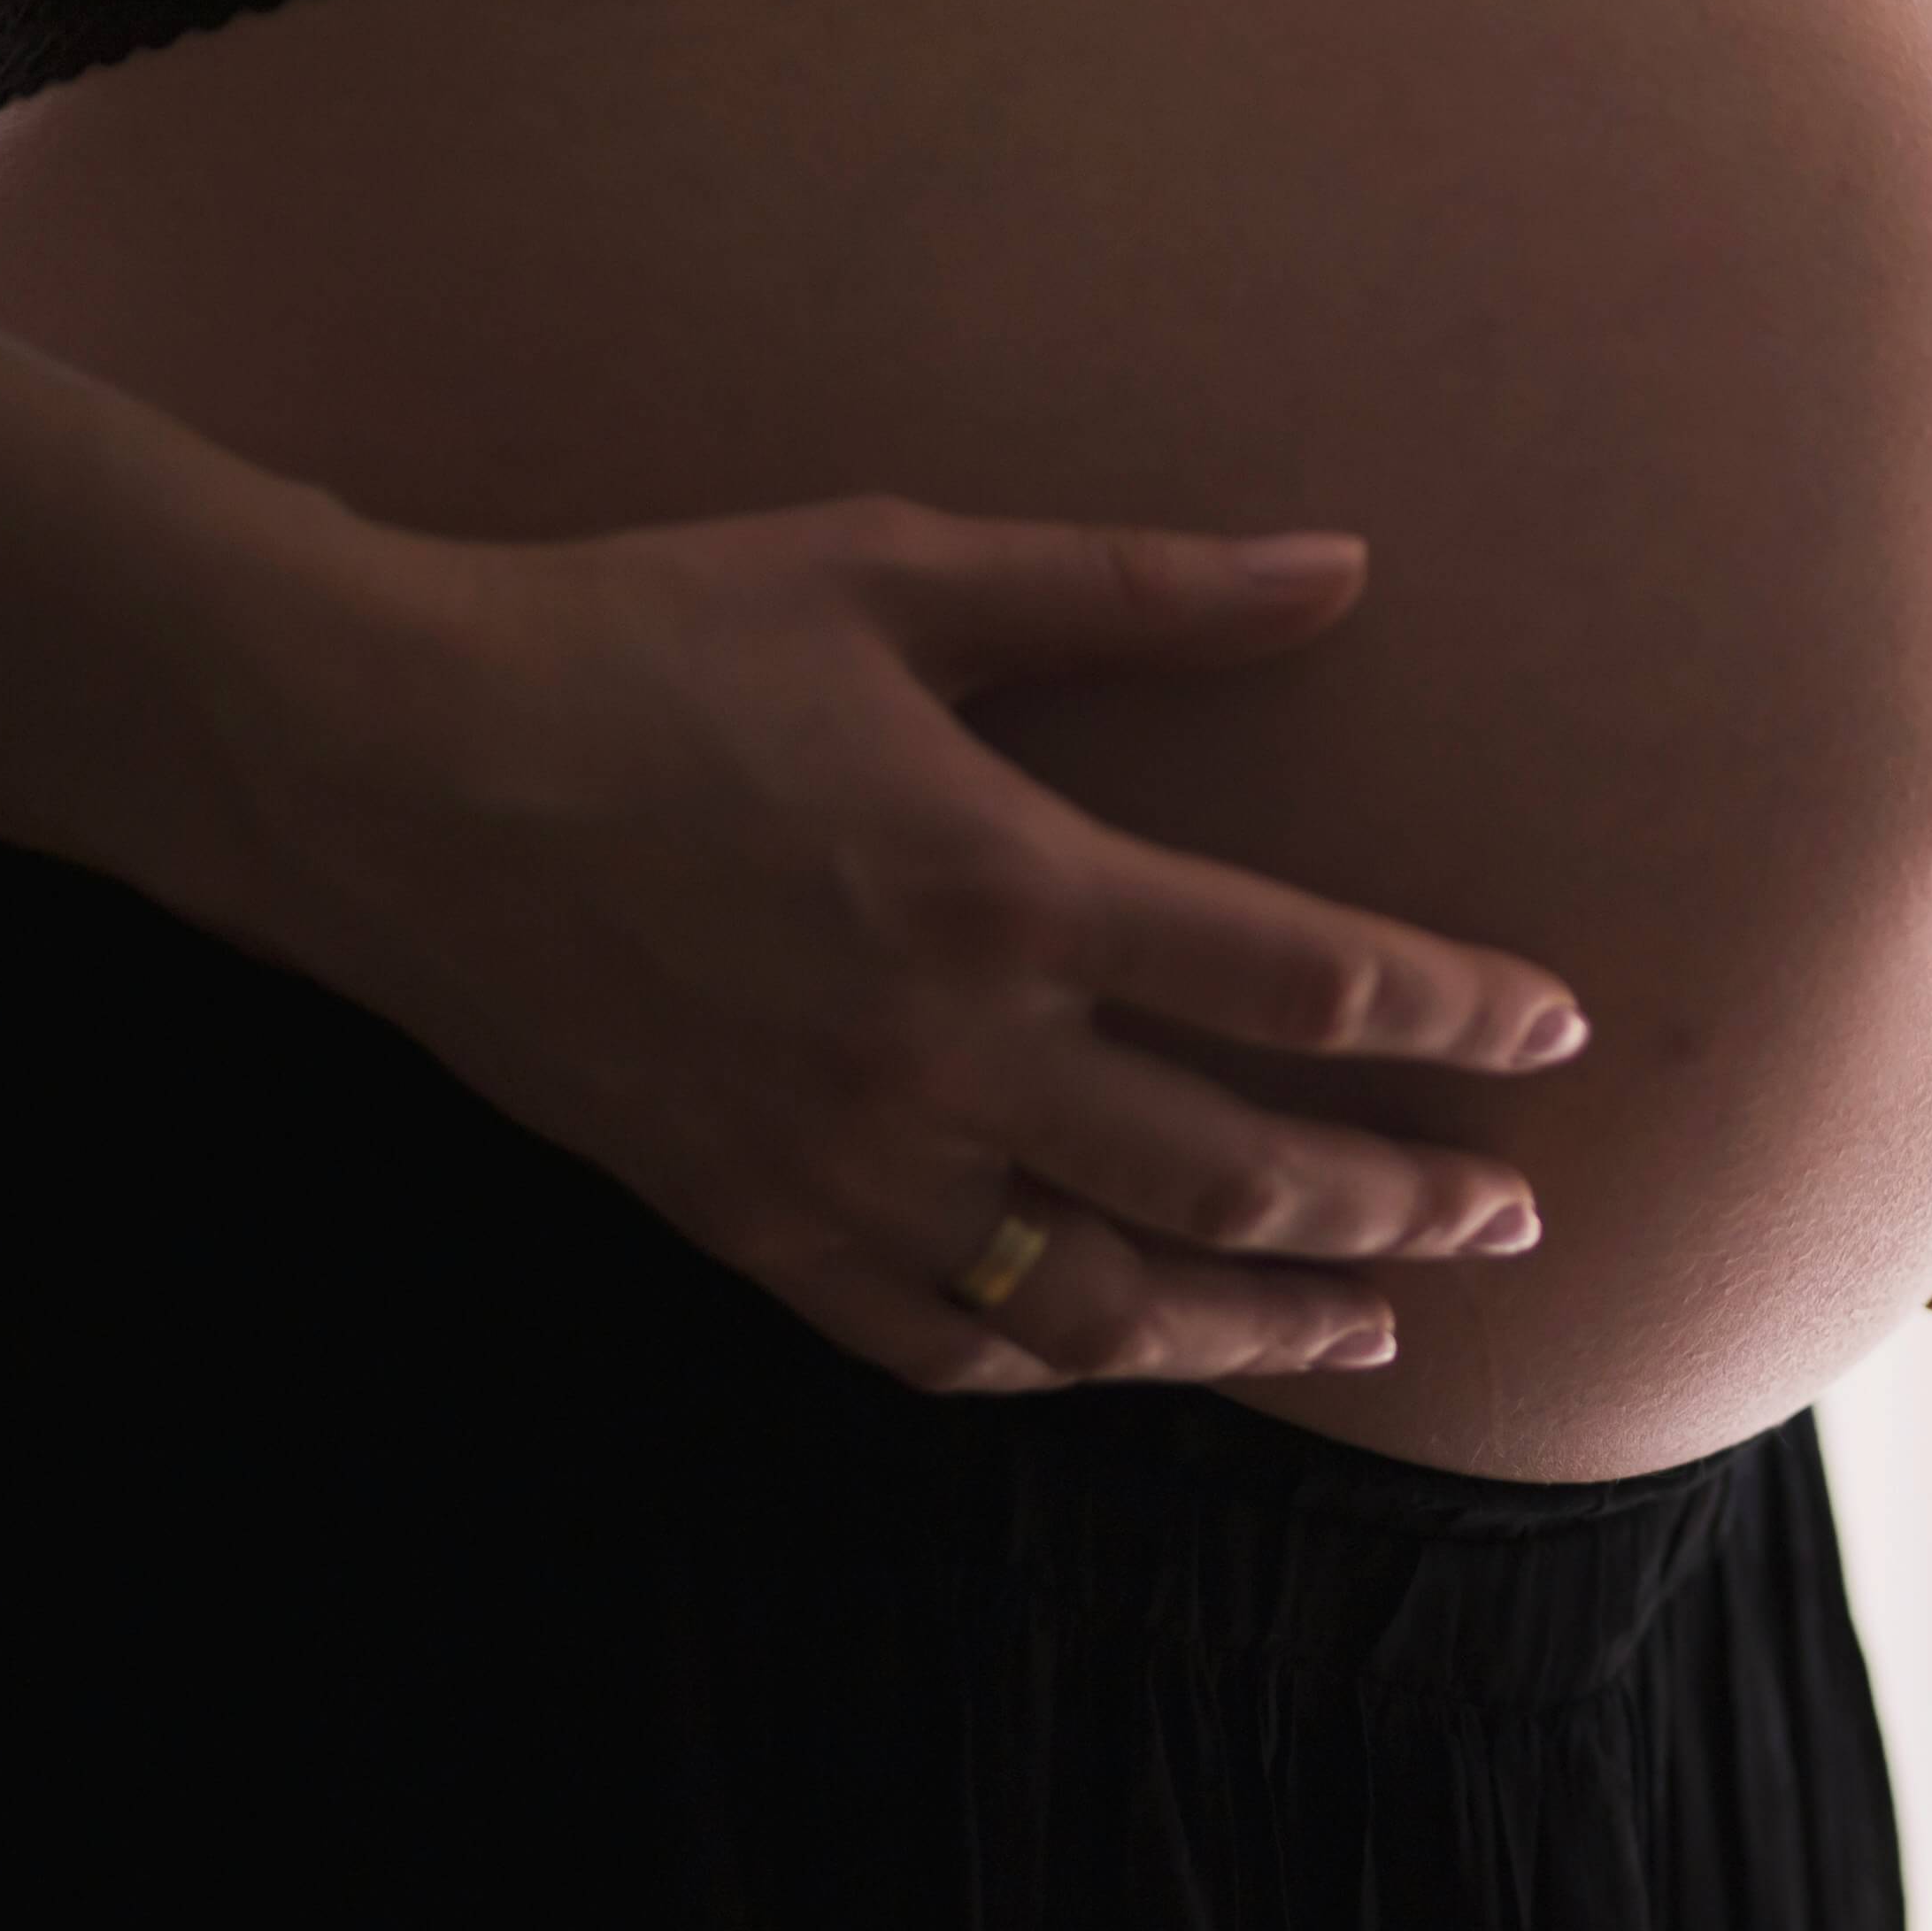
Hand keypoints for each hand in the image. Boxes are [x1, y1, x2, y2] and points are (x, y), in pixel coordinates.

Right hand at [208, 498, 1582, 1395]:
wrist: (375, 765)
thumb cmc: (642, 637)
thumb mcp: (898, 569)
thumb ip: (1137, 588)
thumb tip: (1342, 564)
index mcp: (1005, 882)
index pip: (1306, 983)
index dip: (1457, 1016)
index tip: (1556, 1029)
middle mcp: (945, 1054)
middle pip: (1245, 1174)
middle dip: (1408, 1205)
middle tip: (1519, 1217)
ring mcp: (844, 1162)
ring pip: (1111, 1302)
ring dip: (1268, 1320)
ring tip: (1380, 1324)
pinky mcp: (747, 1223)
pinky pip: (941, 1344)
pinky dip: (1061, 1366)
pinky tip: (1135, 1354)